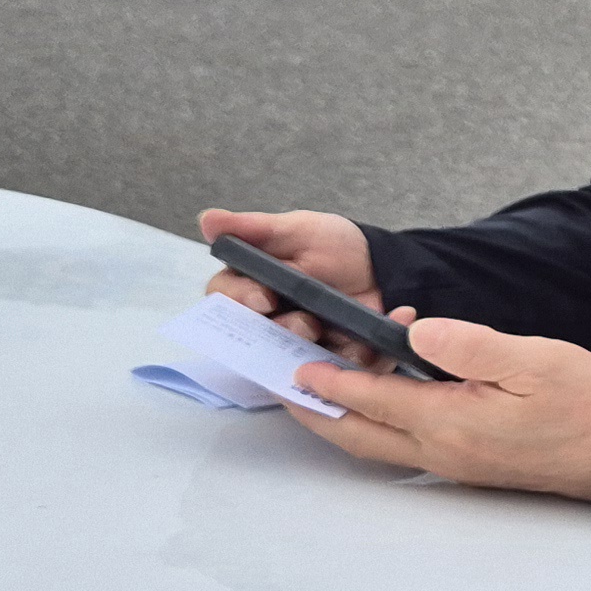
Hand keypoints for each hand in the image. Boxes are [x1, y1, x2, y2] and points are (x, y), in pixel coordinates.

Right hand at [196, 207, 380, 354]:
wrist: (383, 268)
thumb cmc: (333, 245)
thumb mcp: (296, 229)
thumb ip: (253, 228)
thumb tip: (207, 220)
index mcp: (251, 285)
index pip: (223, 297)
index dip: (238, 299)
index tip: (262, 299)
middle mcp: (265, 318)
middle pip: (248, 334)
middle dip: (275, 329)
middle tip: (303, 322)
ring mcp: (294, 342)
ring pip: (282, 357)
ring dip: (301, 346)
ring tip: (322, 330)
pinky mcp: (324, 360)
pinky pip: (325, 370)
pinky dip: (341, 359)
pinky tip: (355, 347)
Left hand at [281, 317, 590, 497]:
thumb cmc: (583, 405)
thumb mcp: (532, 360)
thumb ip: (469, 346)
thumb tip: (417, 332)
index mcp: (452, 422)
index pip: (373, 400)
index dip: (330, 382)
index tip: (297, 366)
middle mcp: (442, 450)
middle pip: (359, 435)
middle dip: (316, 411)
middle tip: (285, 386)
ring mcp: (452, 462)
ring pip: (376, 444)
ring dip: (342, 419)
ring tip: (317, 391)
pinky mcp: (465, 462)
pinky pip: (401, 445)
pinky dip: (375, 423)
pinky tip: (377, 401)